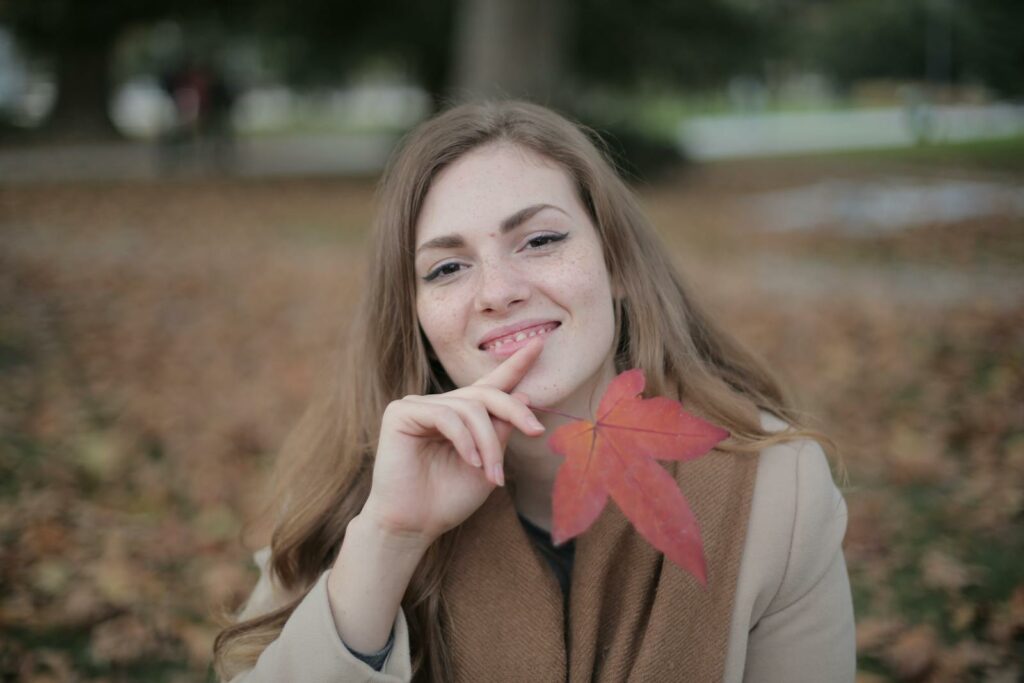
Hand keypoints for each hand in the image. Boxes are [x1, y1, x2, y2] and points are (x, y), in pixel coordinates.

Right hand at [360, 338, 544, 544]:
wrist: (413, 525)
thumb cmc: (447, 500)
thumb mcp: (488, 465)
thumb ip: (501, 431)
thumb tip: (522, 393)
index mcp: (462, 418)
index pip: (491, 385)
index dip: (515, 365)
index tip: (539, 344)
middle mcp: (442, 406)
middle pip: (486, 394)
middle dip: (515, 411)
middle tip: (536, 431)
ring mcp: (419, 406)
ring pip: (470, 409)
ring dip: (488, 443)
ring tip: (491, 475)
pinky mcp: (401, 413)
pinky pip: (446, 416)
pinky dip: (464, 440)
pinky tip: (470, 461)